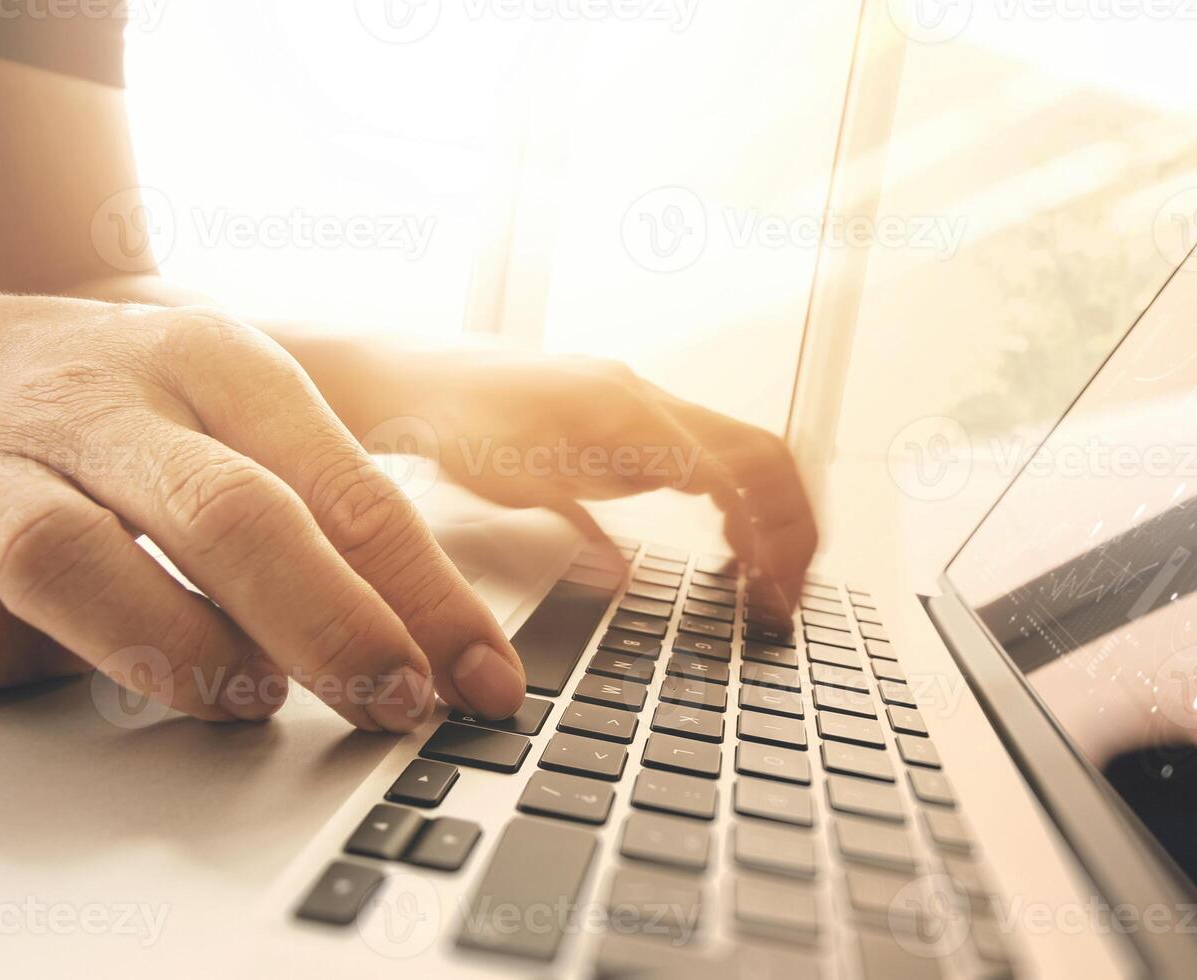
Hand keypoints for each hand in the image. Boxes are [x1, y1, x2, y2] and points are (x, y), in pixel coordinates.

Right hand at [0, 296, 525, 729]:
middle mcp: (110, 398)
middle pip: (233, 517)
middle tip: (390, 702)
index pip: (348, 489)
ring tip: (247, 697)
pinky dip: (47, 664)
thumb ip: (327, 512)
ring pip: (75, 561)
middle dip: (332, 628)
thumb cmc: (132, 406)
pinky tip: (92, 673)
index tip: (481, 682)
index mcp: (217, 362)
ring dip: (182, 654)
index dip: (427, 600)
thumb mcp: (238, 411)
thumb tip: (433, 641)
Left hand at [347, 350, 817, 612]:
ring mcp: (641, 406)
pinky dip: (734, 505)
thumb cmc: (443, 421)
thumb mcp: (503, 485)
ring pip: (741, 455)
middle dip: (792, 527)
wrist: (404, 378)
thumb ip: (575, 526)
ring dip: (768, 517)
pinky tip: (725, 549)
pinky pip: (707, 458)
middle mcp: (646, 400)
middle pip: (763, 456)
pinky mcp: (628, 422)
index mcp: (627, 412)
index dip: (777, 533)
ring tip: (768, 582)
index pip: (744, 469)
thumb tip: (627, 575)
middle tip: (789, 596)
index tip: (777, 592)